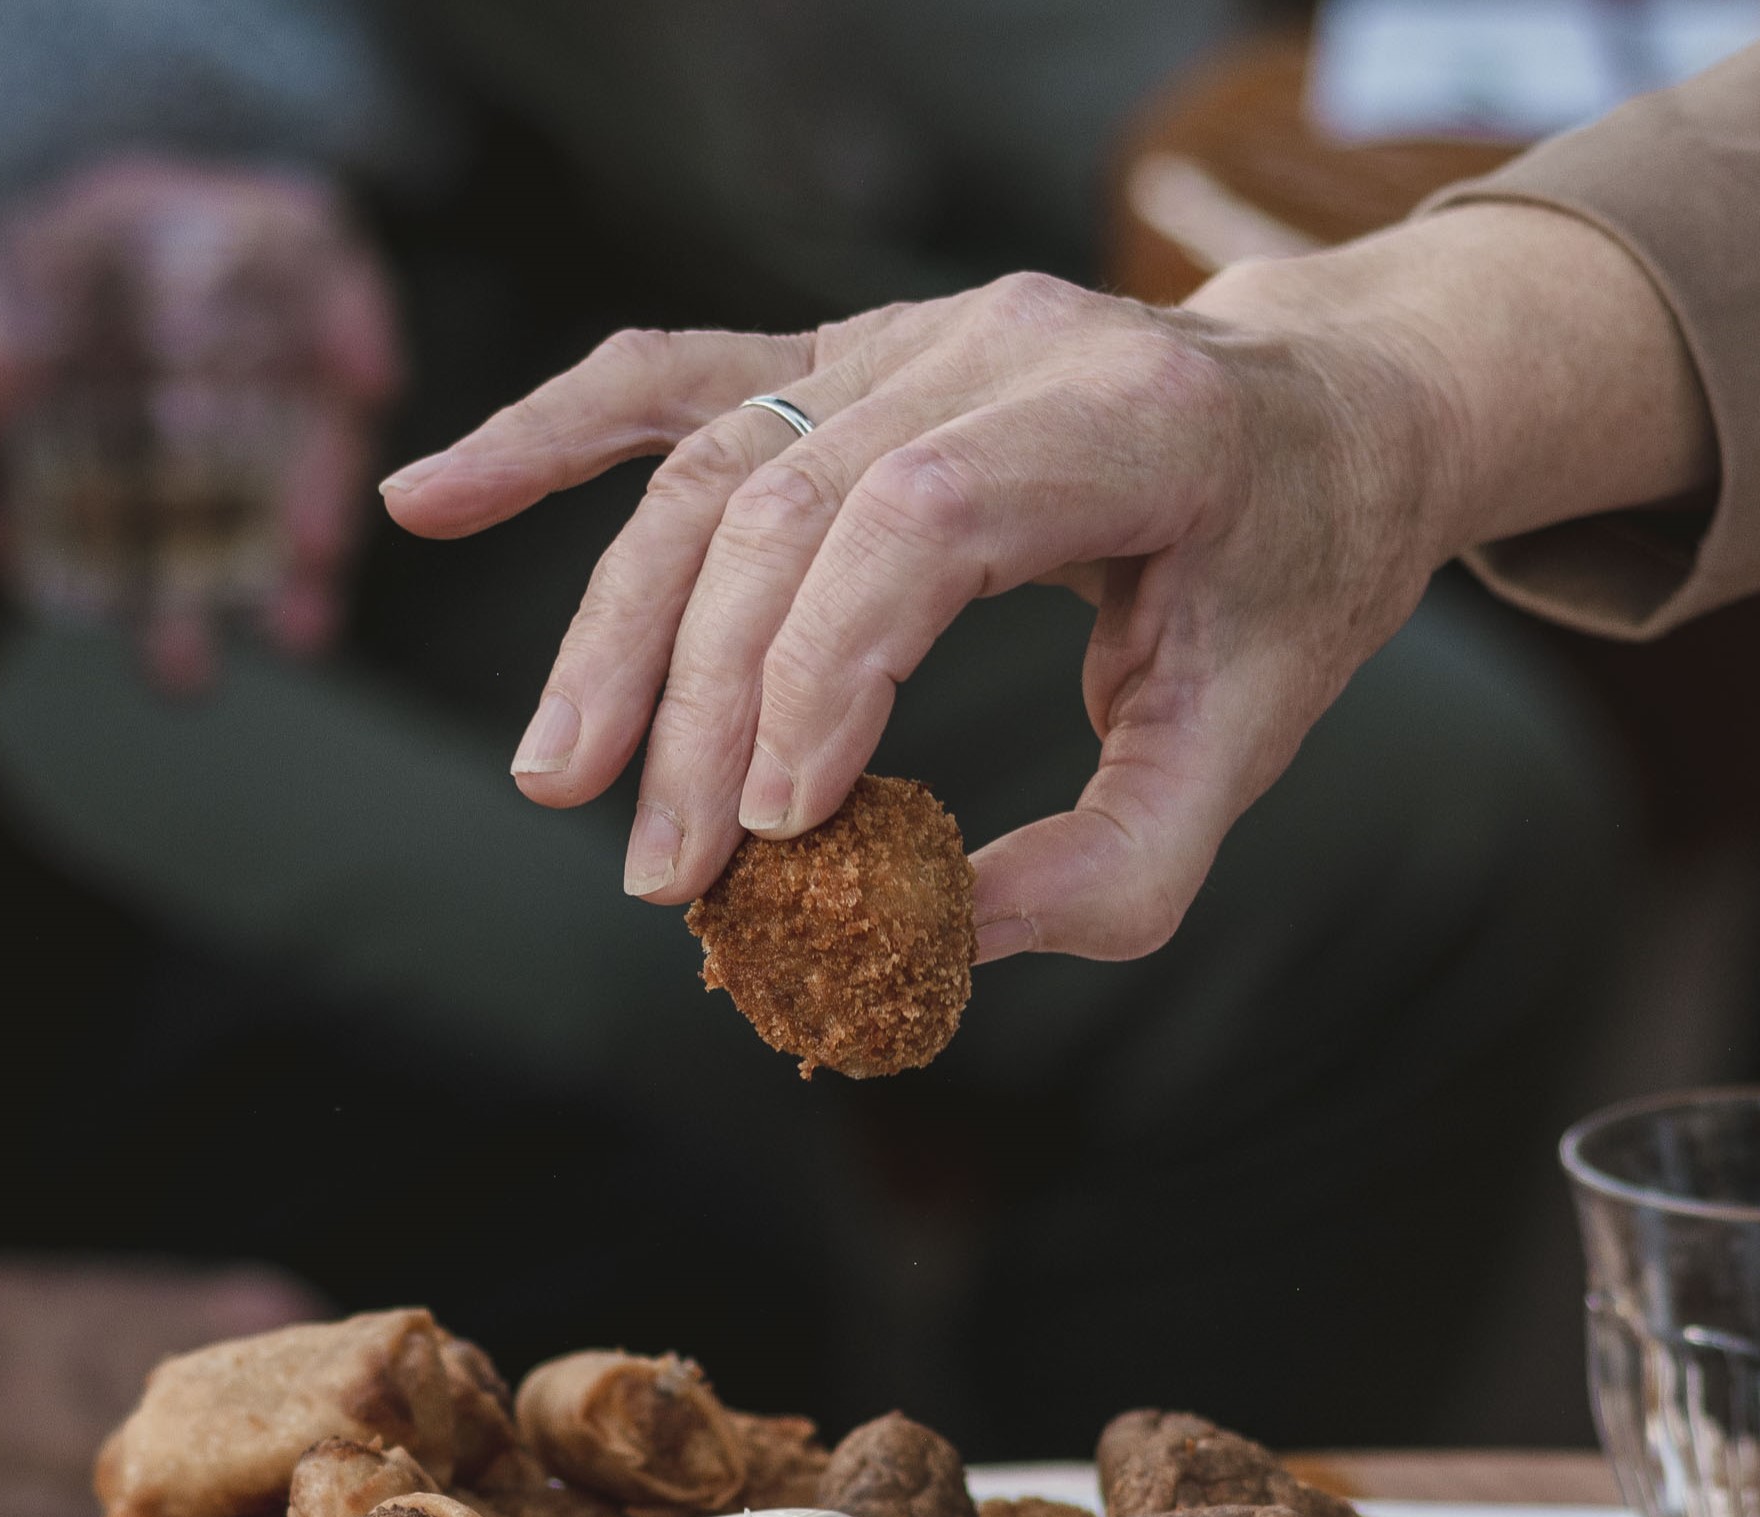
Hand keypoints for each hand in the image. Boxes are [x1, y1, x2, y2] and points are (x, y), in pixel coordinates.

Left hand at [0, 156, 401, 690]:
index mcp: (152, 238)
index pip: (278, 243)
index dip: (342, 310)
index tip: (366, 381)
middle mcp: (223, 332)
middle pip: (315, 386)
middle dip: (322, 471)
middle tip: (316, 546)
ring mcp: (238, 434)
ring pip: (303, 486)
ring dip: (303, 564)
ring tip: (295, 634)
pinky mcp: (230, 525)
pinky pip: (268, 561)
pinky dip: (272, 601)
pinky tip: (247, 648)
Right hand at [382, 206, 1709, 959]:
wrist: (1326, 412)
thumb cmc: (1291, 576)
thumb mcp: (1251, 741)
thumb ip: (1114, 863)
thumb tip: (926, 945)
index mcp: (1135, 413)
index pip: (918, 518)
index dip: (819, 670)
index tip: (775, 826)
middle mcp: (1004, 338)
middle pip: (786, 505)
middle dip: (701, 702)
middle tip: (665, 878)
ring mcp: (911, 327)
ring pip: (711, 462)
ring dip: (618, 629)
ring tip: (561, 776)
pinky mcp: (847, 348)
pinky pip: (674, 376)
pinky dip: (549, 439)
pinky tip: (434, 496)